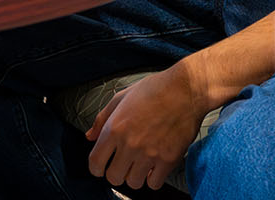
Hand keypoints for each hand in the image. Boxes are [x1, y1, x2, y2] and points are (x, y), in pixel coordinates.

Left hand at [85, 65, 210, 191]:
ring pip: (134, 183)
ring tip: (140, 163)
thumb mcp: (121, 97)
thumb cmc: (153, 90)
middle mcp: (130, 144)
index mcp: (114, 128)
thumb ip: (102, 119)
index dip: (96, 167)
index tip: (102, 165)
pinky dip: (153, 179)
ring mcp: (150, 154)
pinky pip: (154, 184)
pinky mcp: (168, 160)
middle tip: (123, 163)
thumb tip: (89, 137)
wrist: (185, 89)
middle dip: (116, 172)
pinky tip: (154, 166)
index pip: (95, 163)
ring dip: (135, 176)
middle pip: (114, 178)